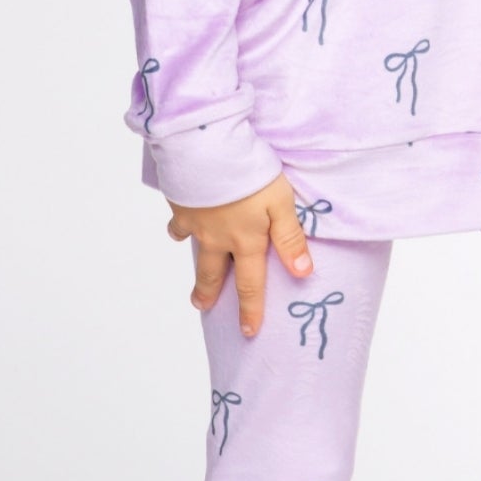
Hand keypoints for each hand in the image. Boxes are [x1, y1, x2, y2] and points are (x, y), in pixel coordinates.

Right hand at [165, 172, 313, 333]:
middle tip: (202, 306)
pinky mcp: (180, 204)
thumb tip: (302, 273)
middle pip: (213, 273)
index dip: (250, 309)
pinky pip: (178, 222)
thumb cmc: (249, 174)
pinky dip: (179, 227)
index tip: (248, 331)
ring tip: (193, 275)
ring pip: (194, 250)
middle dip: (209, 293)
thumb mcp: (280, 203)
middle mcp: (218, 238)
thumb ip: (290, 238)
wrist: (206, 149)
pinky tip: (182, 224)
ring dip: (194, 265)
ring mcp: (196, 223)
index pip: (251, 283)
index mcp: (246, 240)